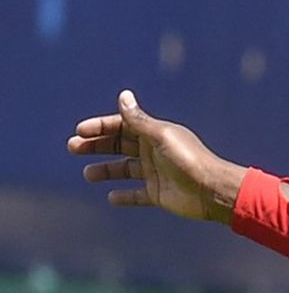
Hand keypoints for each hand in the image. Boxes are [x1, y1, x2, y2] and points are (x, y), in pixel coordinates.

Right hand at [67, 90, 246, 223]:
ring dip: (106, 170)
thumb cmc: (189, 161)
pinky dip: (125, 196)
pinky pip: (138, 194)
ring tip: (88, 174)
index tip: (80, 131)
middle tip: (73, 148)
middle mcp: (154, 152)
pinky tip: (111, 197)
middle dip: (96, 146)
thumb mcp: (161, 137)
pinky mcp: (159, 193)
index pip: (123, 126)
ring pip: (125, 169)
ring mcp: (156, 173)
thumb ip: (139, 120)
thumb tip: (123, 95)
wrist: (211, 191)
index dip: (101, 127)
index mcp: (155, 134)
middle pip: (120, 145)